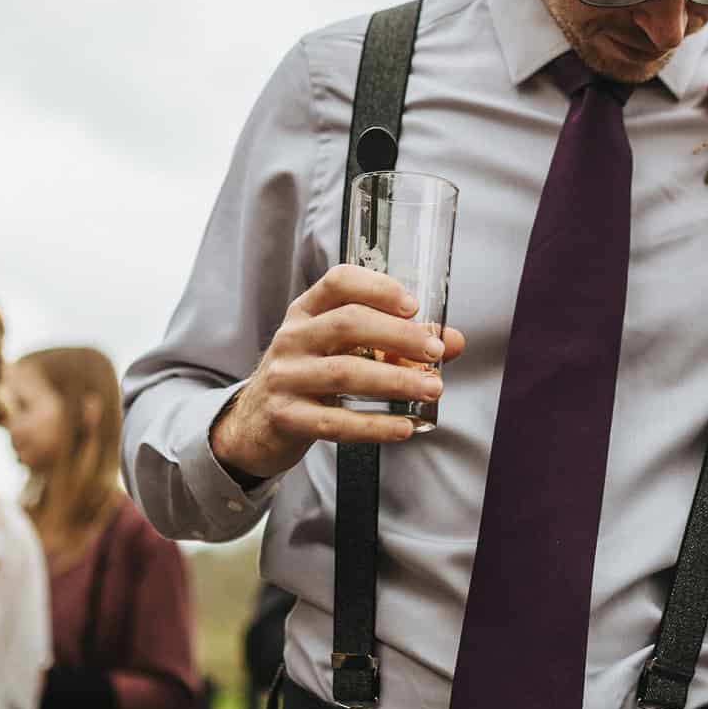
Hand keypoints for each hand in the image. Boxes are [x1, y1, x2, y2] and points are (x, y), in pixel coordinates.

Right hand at [209, 265, 468, 480]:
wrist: (255, 423)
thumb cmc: (310, 376)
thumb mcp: (344, 350)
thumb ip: (397, 343)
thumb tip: (452, 341)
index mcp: (307, 311)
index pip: (339, 282)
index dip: (378, 288)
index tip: (414, 306)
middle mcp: (292, 338)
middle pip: (347, 324)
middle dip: (398, 336)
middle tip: (434, 352)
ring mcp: (285, 377)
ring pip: (344, 372)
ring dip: (395, 381)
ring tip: (431, 389)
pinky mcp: (285, 417)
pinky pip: (335, 421)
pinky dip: (375, 425)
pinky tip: (404, 427)